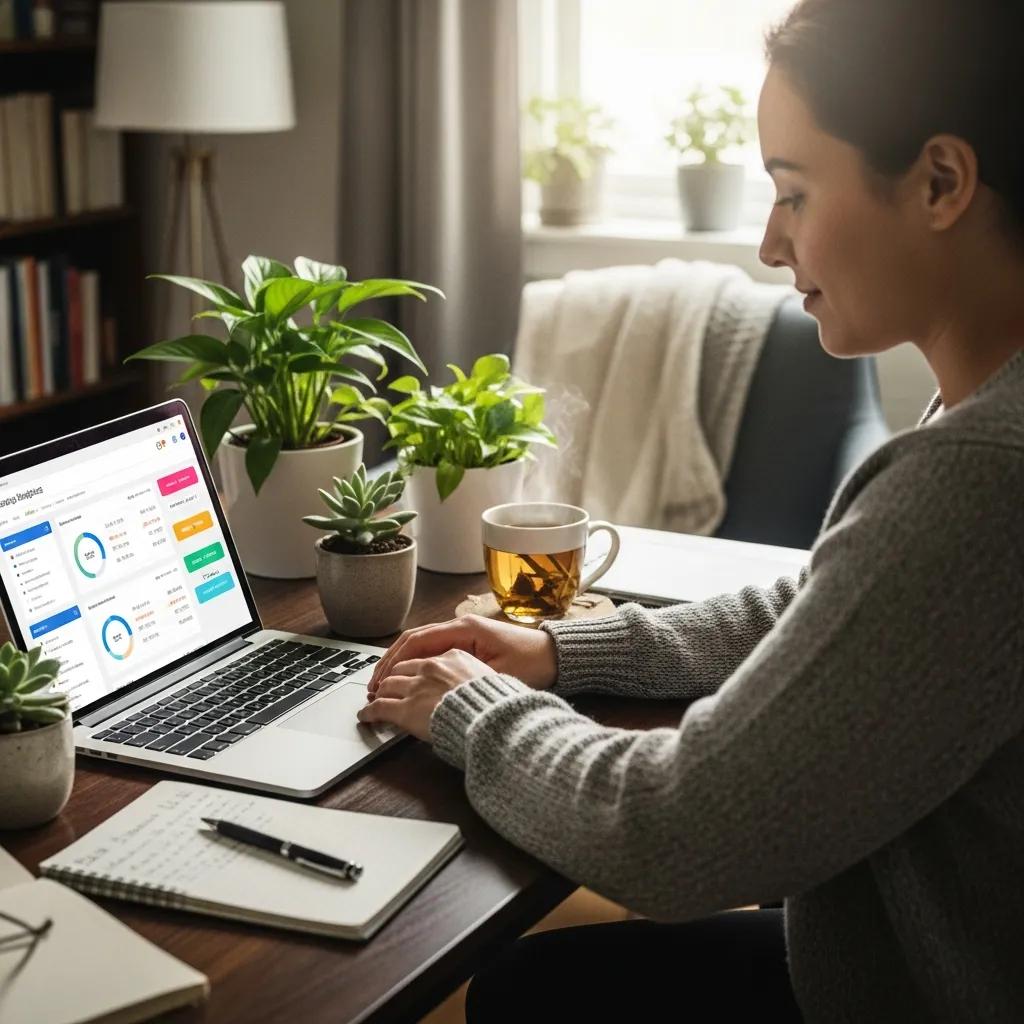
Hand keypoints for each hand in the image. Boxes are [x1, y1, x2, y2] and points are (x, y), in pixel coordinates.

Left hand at [356, 648, 492, 739]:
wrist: (490, 717)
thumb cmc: (496, 702)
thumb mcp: (491, 678)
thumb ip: (473, 677)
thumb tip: (470, 684)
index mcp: (453, 656)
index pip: (425, 659)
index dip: (413, 670)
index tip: (409, 676)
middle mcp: (431, 667)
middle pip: (402, 669)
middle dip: (392, 678)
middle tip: (385, 687)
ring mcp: (416, 686)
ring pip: (388, 685)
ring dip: (379, 692)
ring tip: (373, 700)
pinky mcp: (405, 708)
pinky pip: (379, 707)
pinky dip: (369, 711)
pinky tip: (365, 716)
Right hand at [366, 614, 557, 698]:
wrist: (557, 656)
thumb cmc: (533, 664)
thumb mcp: (497, 674)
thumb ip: (463, 677)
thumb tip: (431, 688)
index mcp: (464, 629)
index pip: (417, 640)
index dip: (393, 661)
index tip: (379, 681)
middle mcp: (461, 626)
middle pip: (413, 641)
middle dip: (390, 663)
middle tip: (372, 687)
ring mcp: (464, 633)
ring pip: (421, 645)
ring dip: (400, 663)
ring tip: (383, 685)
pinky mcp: (469, 644)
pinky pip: (434, 651)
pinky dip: (417, 663)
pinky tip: (408, 680)